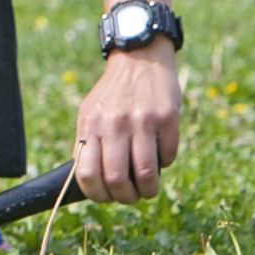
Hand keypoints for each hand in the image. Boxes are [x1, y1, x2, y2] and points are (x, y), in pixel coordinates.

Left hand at [72, 43, 180, 202]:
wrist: (139, 57)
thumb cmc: (114, 94)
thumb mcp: (91, 114)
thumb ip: (89, 144)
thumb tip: (91, 184)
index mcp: (90, 125)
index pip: (87, 174)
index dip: (97, 195)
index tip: (107, 197)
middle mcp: (113, 124)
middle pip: (116, 179)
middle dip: (125, 197)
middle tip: (131, 196)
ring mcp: (141, 121)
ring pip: (145, 174)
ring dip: (148, 190)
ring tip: (148, 188)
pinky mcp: (166, 118)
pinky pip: (167, 157)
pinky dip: (165, 163)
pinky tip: (161, 154)